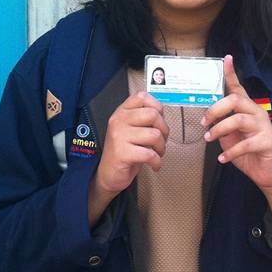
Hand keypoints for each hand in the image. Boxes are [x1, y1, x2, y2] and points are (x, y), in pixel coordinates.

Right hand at [87, 92, 168, 225]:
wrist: (108, 174)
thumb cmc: (124, 151)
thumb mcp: (131, 129)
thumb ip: (143, 118)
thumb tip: (162, 113)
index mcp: (121, 112)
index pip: (142, 97)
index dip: (157, 107)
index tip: (158, 121)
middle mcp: (118, 121)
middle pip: (152, 114)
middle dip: (164, 130)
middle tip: (161, 141)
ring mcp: (119, 136)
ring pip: (154, 135)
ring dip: (161, 148)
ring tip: (157, 154)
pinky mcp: (122, 153)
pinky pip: (149, 154)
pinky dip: (157, 162)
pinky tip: (154, 165)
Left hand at [201, 54, 271, 189]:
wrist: (266, 172)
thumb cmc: (246, 151)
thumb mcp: (229, 135)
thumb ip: (221, 123)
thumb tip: (206, 116)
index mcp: (247, 108)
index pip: (238, 87)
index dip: (231, 73)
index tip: (226, 59)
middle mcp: (257, 113)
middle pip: (235, 100)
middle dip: (215, 110)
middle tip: (204, 123)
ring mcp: (264, 127)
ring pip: (238, 120)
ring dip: (219, 129)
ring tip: (209, 139)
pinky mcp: (268, 142)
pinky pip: (245, 144)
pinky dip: (230, 152)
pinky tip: (222, 158)